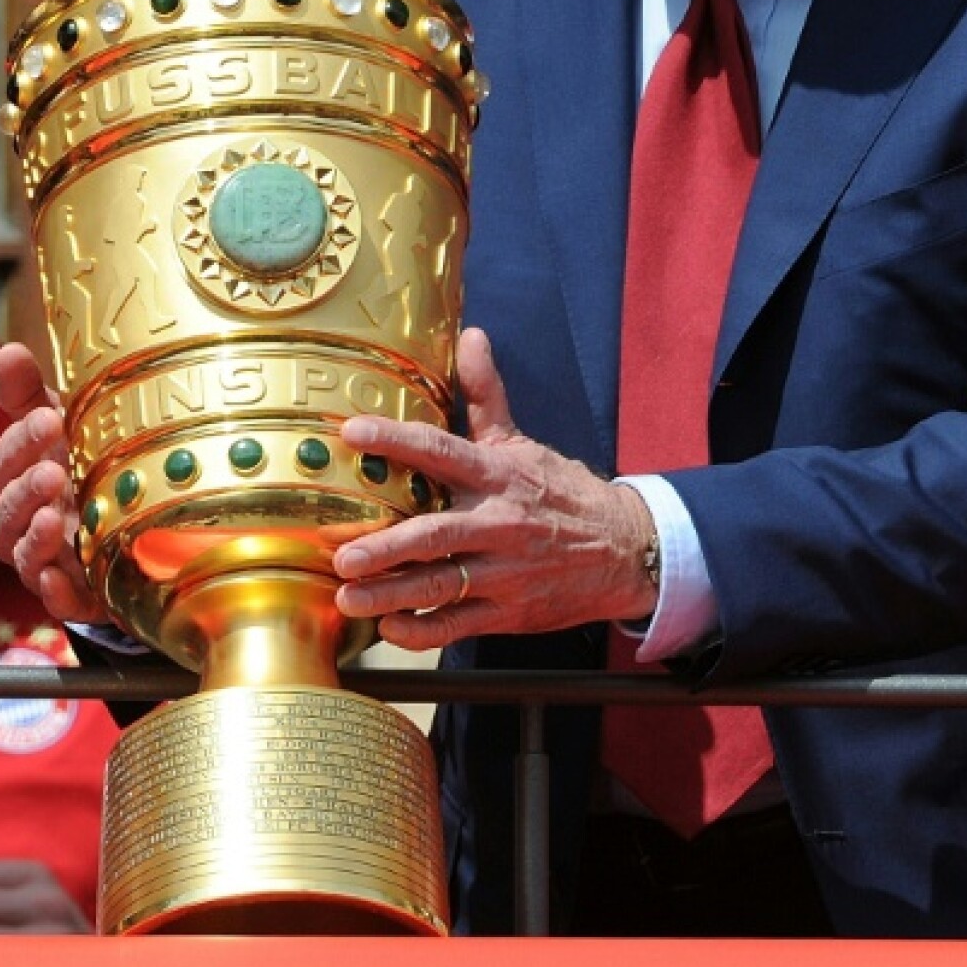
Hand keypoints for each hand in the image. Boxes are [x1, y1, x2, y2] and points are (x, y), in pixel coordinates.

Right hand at [0, 343, 100, 623]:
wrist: (130, 524)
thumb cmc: (86, 464)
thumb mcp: (65, 423)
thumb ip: (30, 394)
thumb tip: (8, 351)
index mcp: (15, 482)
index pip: (2, 465)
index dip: (19, 445)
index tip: (49, 418)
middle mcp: (24, 524)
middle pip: (5, 514)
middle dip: (24, 491)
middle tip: (54, 469)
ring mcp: (50, 560)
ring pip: (24, 555)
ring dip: (35, 538)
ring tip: (55, 517)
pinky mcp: (78, 594)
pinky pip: (58, 600)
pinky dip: (56, 591)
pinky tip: (61, 577)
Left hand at [332, 327, 655, 647]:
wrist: (624, 550)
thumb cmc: (562, 493)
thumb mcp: (521, 441)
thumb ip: (486, 394)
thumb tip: (470, 335)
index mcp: (497, 474)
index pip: (441, 451)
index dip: (396, 440)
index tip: (353, 433)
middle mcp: (498, 523)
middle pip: (436, 534)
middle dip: (387, 547)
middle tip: (343, 555)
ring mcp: (504, 572)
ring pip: (441, 586)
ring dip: (391, 595)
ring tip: (349, 598)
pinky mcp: (510, 612)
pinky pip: (460, 625)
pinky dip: (424, 631)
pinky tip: (392, 629)